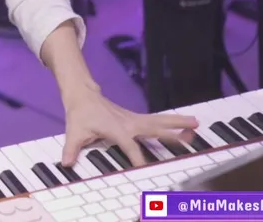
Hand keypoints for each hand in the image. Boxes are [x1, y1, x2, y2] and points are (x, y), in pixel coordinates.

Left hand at [61, 88, 197, 167]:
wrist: (83, 95)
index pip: (130, 146)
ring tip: (196, 123)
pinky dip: (171, 121)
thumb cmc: (80, 114)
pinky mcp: (137, 118)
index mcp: (116, 129)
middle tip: (191, 133)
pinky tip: (186, 125)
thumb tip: (65, 163)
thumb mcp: (74, 132)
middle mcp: (129, 123)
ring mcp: (135, 119)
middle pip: (154, 127)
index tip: (145, 168)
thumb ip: (71, 149)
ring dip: (178, 122)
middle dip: (172, 131)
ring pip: (160, 120)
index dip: (136, 158)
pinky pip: (157, 120)